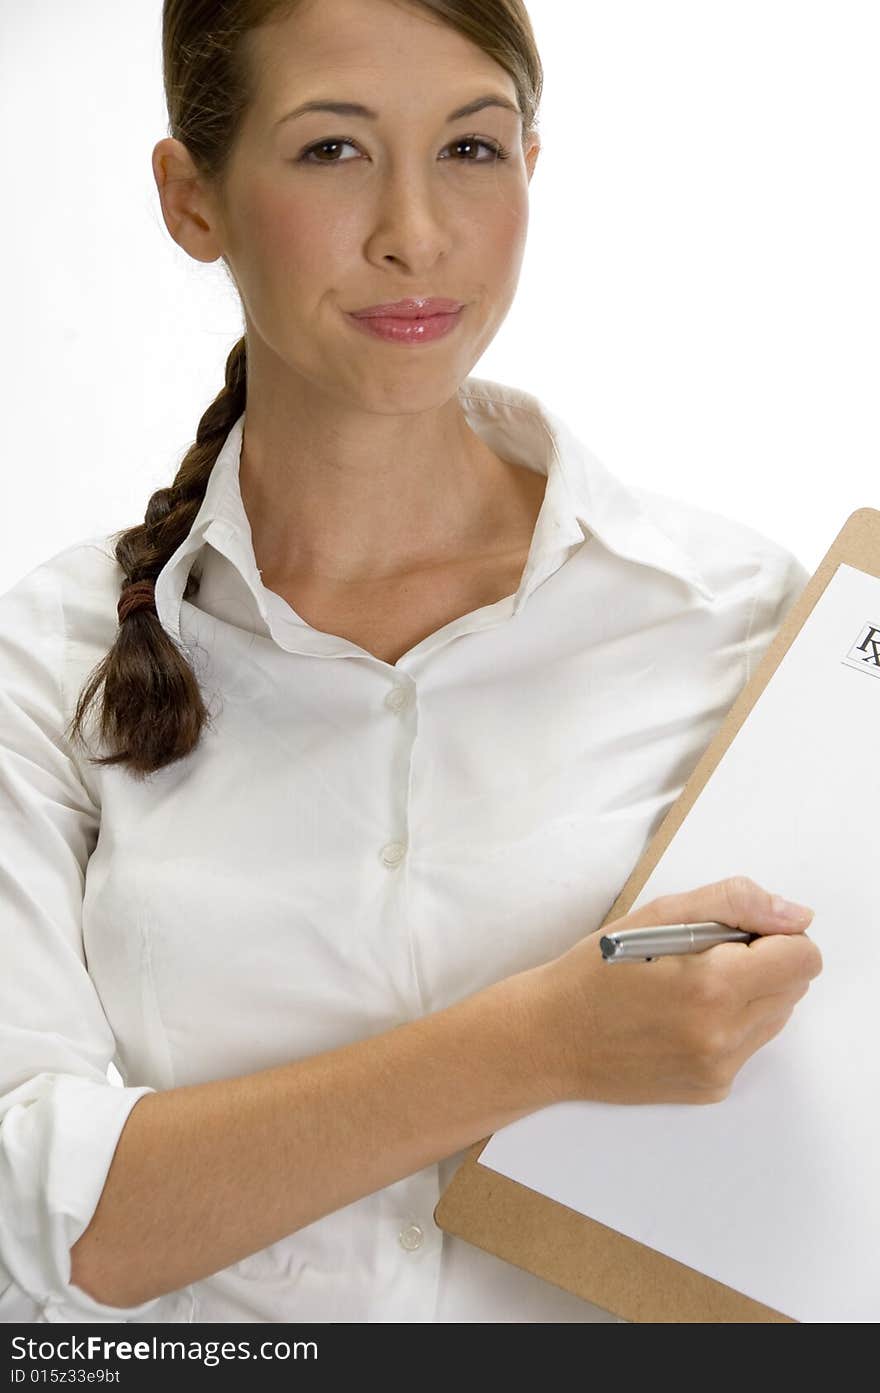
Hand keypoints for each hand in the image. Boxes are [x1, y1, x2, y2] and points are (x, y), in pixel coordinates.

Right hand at [527, 875, 822, 1104]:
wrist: (550, 1038)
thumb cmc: (595, 971)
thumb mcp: (658, 914)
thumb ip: (736, 904)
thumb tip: (796, 916)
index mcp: (714, 985)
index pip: (803, 958)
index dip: (776, 935)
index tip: (738, 931)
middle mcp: (723, 1035)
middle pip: (794, 987)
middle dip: (763, 962)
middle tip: (704, 955)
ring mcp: (719, 1068)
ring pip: (776, 1016)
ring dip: (749, 993)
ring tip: (690, 985)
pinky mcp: (711, 1088)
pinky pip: (749, 1046)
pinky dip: (729, 1024)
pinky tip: (681, 1015)